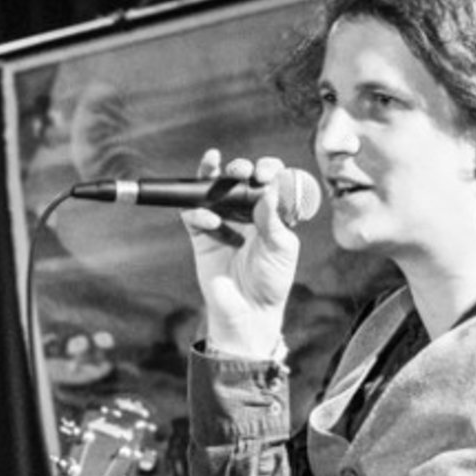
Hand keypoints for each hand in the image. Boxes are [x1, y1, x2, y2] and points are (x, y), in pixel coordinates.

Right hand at [184, 148, 302, 357]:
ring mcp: (222, 223)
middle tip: (241, 171)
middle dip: (239, 168)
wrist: (249, 311)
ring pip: (211, 190)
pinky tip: (209, 220)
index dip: (267, 169)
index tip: (265, 173)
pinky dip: (198, 212)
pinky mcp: (201, 238)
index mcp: (271, 212)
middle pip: (238, 180)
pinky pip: (193, 216)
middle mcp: (246, 213)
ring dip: (210, 173)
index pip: (268, 181)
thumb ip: (273, 219)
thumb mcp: (282, 248)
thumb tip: (267, 189)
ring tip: (214, 164)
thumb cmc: (272, 280)